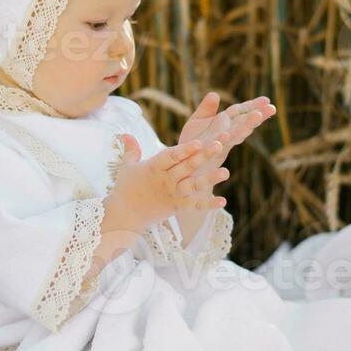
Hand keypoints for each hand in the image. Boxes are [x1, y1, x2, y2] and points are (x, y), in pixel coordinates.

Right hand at [101, 135, 227, 238]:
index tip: (198, 142)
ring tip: (226, 172)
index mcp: (154, 168)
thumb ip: (131, 149)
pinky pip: (194, 206)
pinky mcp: (177, 207)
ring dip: (209, 179)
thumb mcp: (126, 167)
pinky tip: (222, 201)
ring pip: (193, 185)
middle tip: (219, 145)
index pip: (171, 156)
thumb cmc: (125, 189)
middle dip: (203, 156)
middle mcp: (166, 180)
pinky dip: (208, 205)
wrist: (124, 216)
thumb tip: (126, 134)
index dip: (185, 150)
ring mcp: (173, 194)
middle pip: (186, 167)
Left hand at [176, 92, 275, 188]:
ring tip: (257, 116)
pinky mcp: (211, 153)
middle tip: (272, 108)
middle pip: (243, 122)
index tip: (267, 100)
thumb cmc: (192, 141)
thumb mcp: (198, 120)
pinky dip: (223, 140)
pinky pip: (218, 145)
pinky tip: (227, 134)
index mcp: (223, 122)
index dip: (253, 105)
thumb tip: (215, 93)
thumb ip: (207, 108)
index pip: (240, 111)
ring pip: (236, 133)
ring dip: (246, 125)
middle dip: (257, 115)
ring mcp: (220, 143)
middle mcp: (226, 132)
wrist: (183, 163)